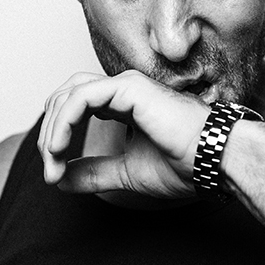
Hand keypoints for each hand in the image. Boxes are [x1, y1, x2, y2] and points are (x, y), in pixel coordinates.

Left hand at [38, 70, 209, 198]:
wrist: (215, 160)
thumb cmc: (184, 164)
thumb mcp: (125, 173)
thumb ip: (94, 172)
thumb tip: (60, 179)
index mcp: (122, 105)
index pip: (75, 107)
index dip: (57, 137)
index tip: (54, 174)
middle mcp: (121, 90)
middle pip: (65, 97)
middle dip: (49, 132)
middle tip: (49, 170)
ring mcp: (124, 85)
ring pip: (68, 95)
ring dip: (52, 130)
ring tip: (52, 162)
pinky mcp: (128, 88)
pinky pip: (80, 98)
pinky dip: (63, 122)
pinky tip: (59, 148)